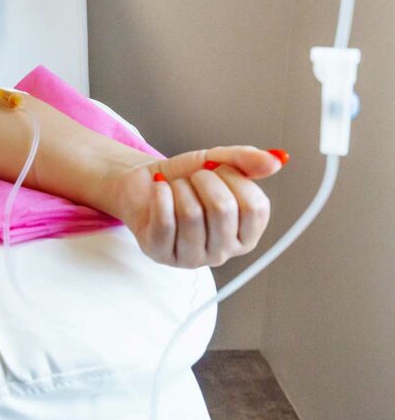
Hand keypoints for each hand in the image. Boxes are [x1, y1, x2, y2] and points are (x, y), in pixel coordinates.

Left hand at [108, 146, 285, 267]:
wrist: (143, 183)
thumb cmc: (184, 178)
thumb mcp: (218, 162)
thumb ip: (247, 161)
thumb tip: (277, 161)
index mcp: (245, 235)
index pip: (255, 207)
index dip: (234, 178)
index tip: (218, 170)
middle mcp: (222, 253)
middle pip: (222, 209)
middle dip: (204, 180)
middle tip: (193, 178)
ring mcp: (191, 258)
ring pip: (191, 214)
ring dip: (180, 188)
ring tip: (176, 186)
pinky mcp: (160, 254)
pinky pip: (165, 221)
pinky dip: (160, 195)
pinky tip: (159, 189)